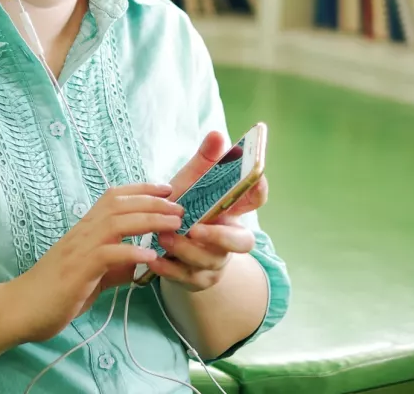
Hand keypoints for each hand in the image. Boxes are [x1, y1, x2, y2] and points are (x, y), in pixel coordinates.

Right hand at [13, 182, 183, 341]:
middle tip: (180, 207)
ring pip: (116, 223)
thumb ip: (113, 268)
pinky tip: (149, 257)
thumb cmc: (54, 292)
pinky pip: (106, 254)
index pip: (113, 197)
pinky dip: (130, 253)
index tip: (167, 189)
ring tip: (173, 225)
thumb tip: (137, 266)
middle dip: (153, 202)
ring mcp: (78, 249)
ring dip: (148, 221)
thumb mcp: (91, 276)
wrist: (20, 309)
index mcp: (84, 229)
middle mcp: (82, 232)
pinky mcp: (77, 270)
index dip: (141, 189)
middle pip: (119, 205)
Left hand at [149, 131, 269, 291]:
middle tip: (196, 229)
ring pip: (210, 261)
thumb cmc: (183, 209)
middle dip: (221, 238)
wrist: (164, 246)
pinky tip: (155, 259)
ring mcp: (215, 261)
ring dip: (186, 250)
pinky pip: (187, 278)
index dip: (259, 189)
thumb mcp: (191, 184)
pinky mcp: (196, 280)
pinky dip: (170, 269)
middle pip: (243, 242)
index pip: (255, 199)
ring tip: (163, 237)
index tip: (255, 178)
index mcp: (233, 211)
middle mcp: (229, 238)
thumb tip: (216, 134)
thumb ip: (204, 161)